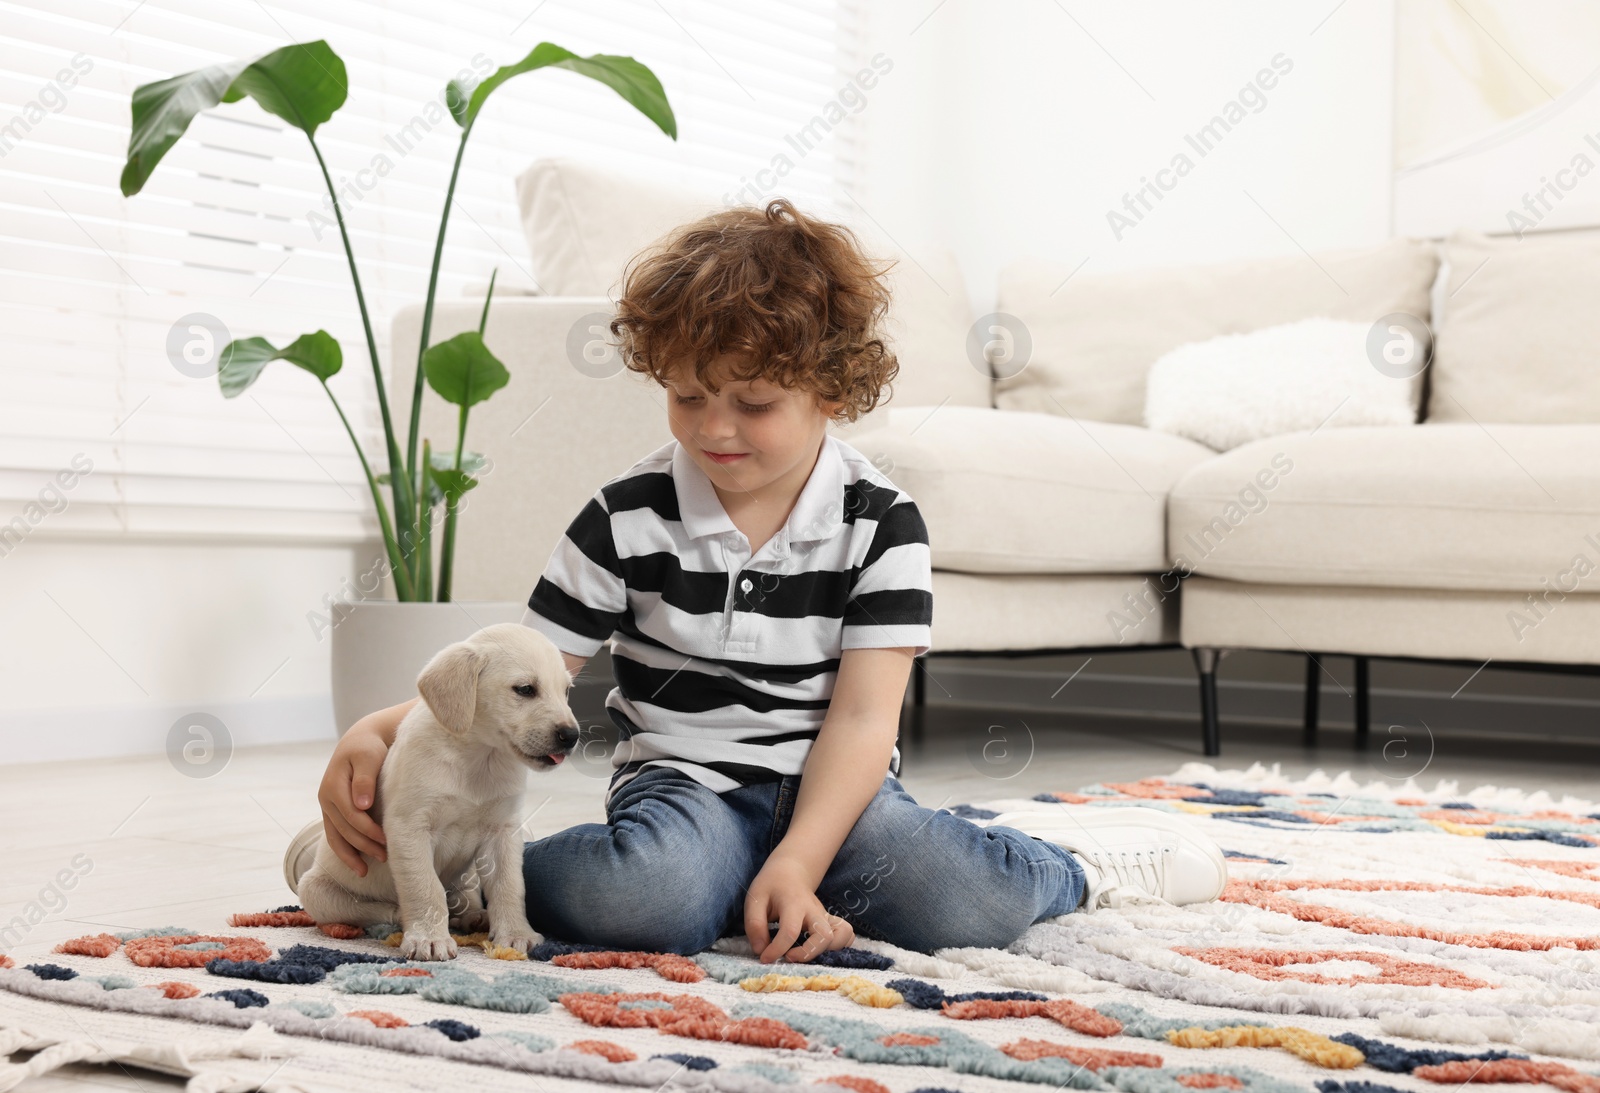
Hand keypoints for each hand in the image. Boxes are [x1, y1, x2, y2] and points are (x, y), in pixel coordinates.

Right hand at [317, 724, 388, 875]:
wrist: (360, 741)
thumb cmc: (368, 748)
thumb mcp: (368, 757)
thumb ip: (365, 779)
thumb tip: (361, 805)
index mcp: (333, 786)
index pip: (351, 815)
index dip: (368, 829)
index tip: (387, 839)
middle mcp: (326, 799)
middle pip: (344, 829)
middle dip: (364, 845)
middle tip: (386, 857)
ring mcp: (327, 807)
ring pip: (335, 837)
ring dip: (350, 855)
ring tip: (365, 872)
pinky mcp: (333, 811)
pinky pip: (336, 835)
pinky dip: (345, 850)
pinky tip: (357, 863)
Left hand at [744, 853, 855, 962]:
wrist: (791, 870)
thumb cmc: (771, 886)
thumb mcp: (754, 899)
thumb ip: (754, 925)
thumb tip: (761, 950)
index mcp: (793, 903)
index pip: (790, 931)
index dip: (776, 950)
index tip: (764, 958)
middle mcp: (814, 910)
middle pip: (825, 935)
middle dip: (808, 954)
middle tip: (788, 957)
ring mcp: (825, 915)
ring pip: (842, 935)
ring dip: (827, 951)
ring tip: (805, 955)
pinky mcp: (830, 921)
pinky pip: (846, 933)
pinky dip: (839, 946)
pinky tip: (819, 950)